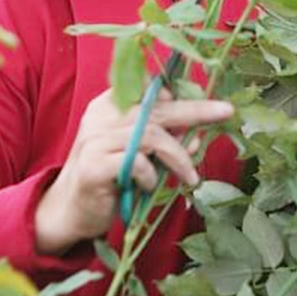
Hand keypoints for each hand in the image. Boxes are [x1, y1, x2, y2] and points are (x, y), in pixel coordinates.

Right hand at [34, 89, 233, 254]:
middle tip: (225, 111)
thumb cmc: (111, 179)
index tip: (196, 98)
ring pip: (152, 135)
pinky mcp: (94, 166)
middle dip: (196, 109)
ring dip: (179, 157)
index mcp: (109, 105)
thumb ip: (163, 138)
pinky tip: (149, 186)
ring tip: (190, 177)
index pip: (145, 85)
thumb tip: (200, 133)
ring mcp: (95, 140)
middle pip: (157, 106)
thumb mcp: (139, 153)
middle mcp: (101, 116)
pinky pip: (137, 163)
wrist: (70, 210)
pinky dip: (152, 176)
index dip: (173, 89)